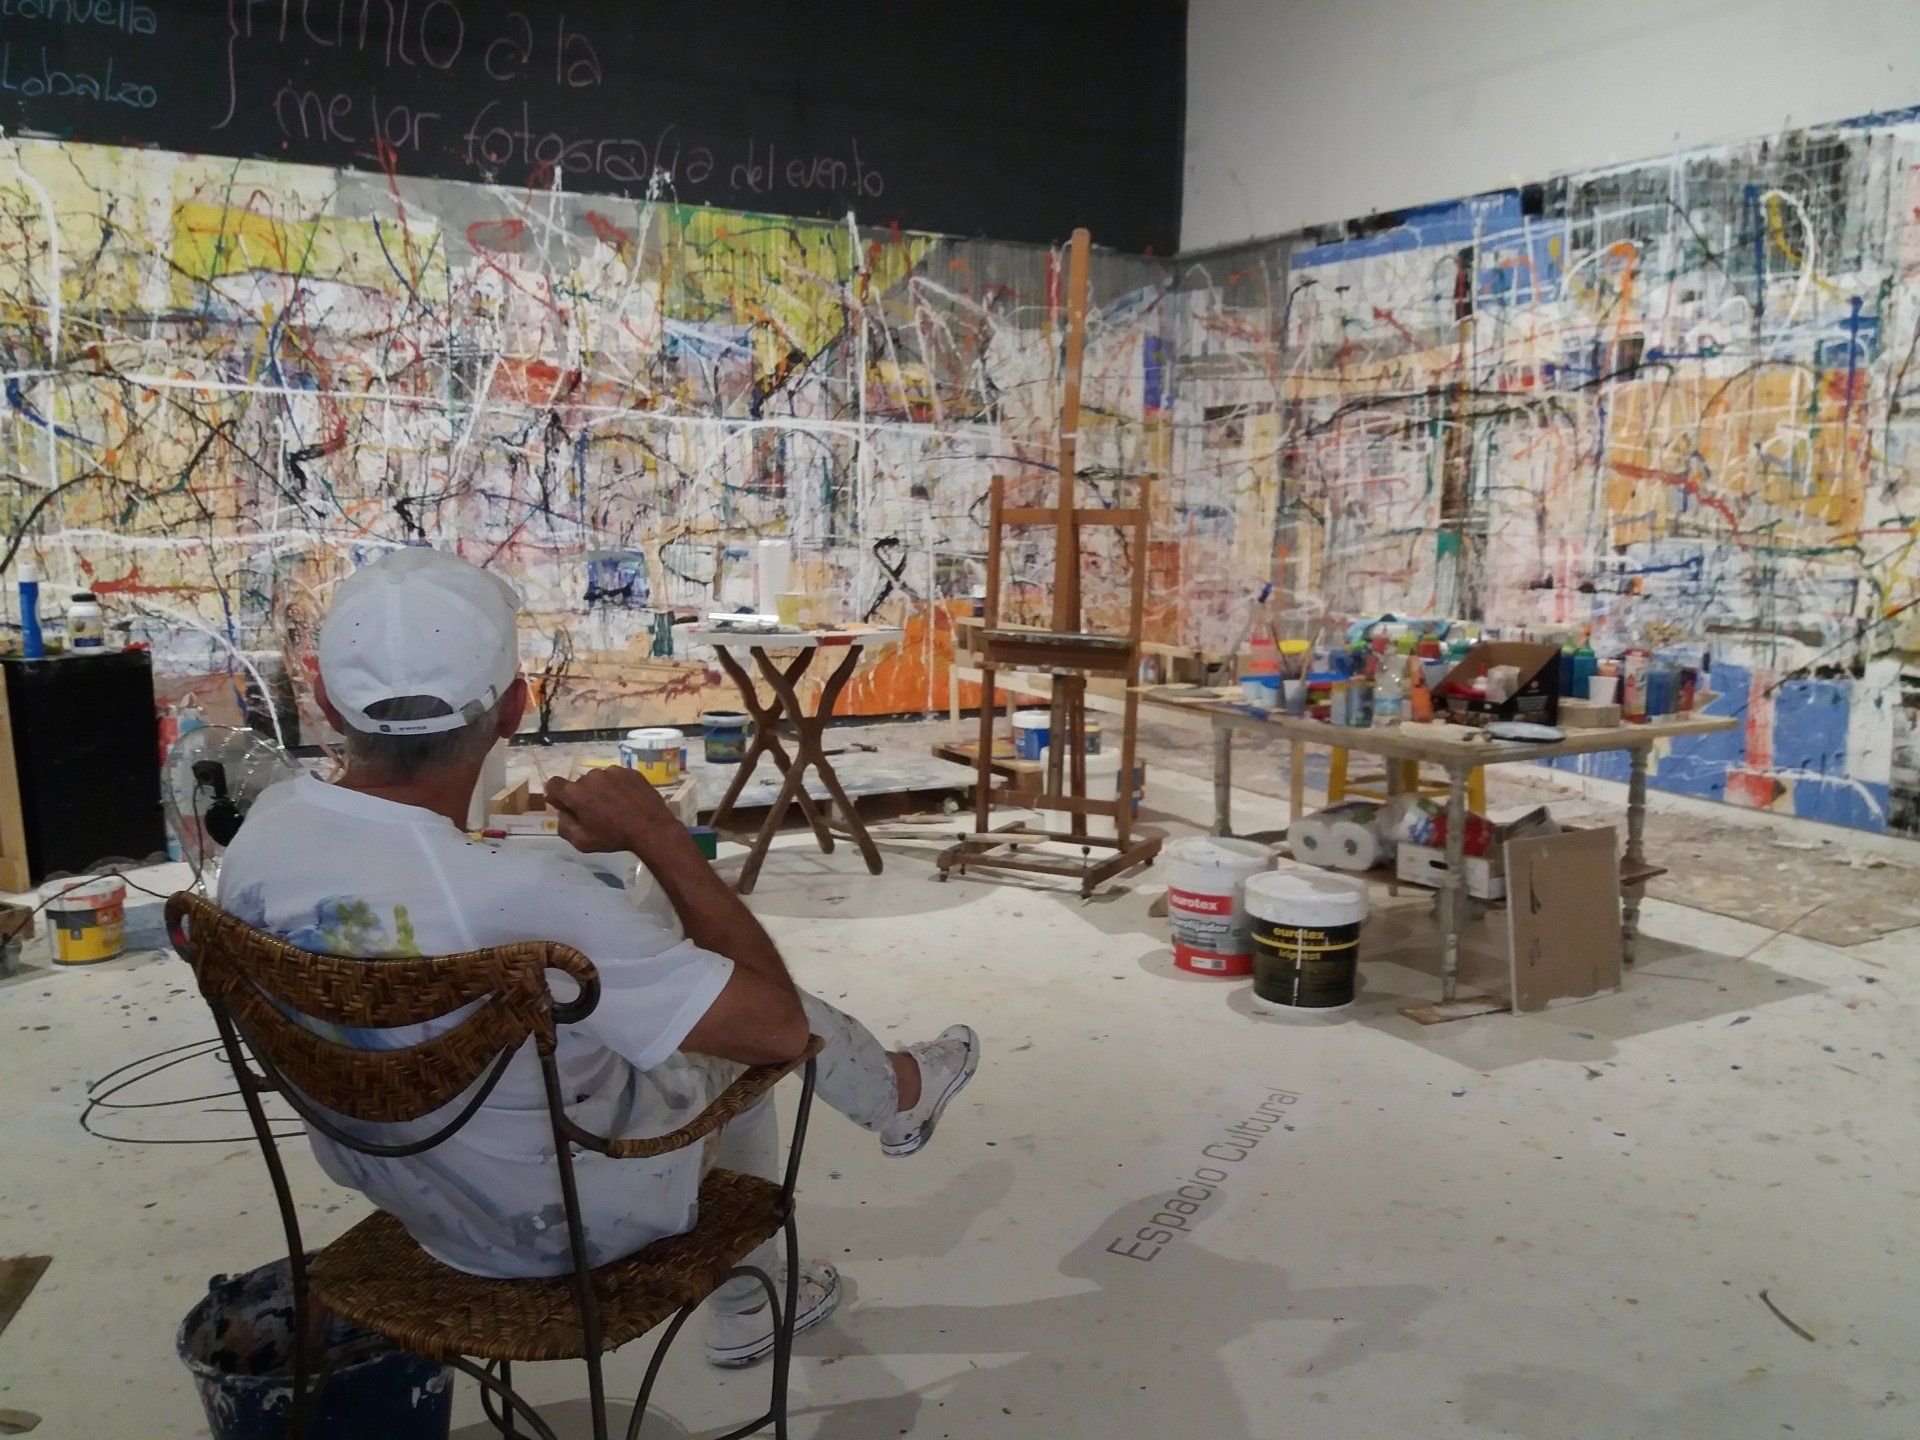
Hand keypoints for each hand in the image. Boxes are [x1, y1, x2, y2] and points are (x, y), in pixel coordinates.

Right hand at [544, 768, 682, 856]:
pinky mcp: (630, 772)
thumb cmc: (613, 837)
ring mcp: (613, 771)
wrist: (651, 828)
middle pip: (579, 784)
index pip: (554, 784)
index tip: (566, 805)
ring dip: (602, 791)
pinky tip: (628, 802)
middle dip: (583, 797)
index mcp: (575, 792)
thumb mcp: (581, 841)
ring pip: (599, 780)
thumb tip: (563, 813)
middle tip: (597, 813)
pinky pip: (617, 778)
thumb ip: (564, 826)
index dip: (557, 795)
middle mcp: (591, 776)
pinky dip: (618, 787)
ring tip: (616, 808)